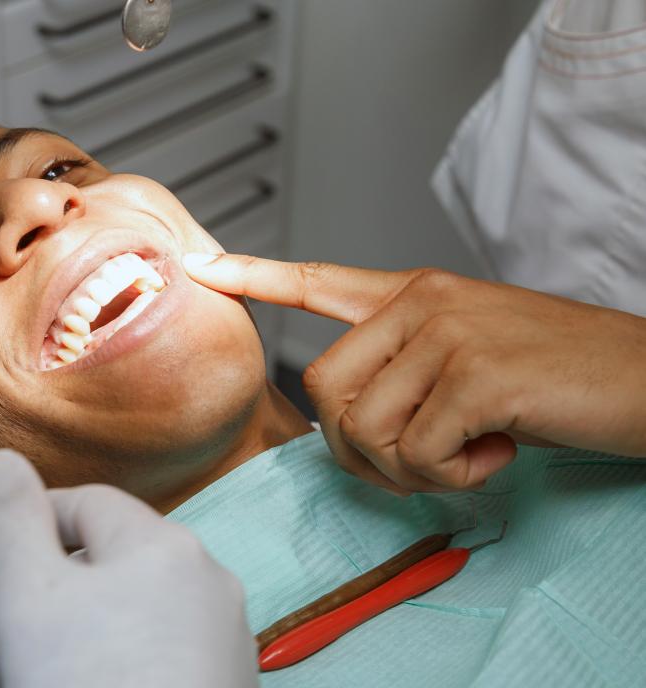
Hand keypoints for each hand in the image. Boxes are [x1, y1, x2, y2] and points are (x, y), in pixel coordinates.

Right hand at [0, 449, 257, 687]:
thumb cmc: (86, 684)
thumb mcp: (28, 597)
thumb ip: (10, 520)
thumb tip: (1, 457)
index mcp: (163, 542)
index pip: (83, 503)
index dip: (26, 531)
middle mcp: (207, 579)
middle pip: (107, 563)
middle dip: (41, 599)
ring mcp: (225, 637)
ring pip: (131, 612)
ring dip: (75, 633)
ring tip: (37, 676)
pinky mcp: (229, 685)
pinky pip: (161, 653)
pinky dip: (119, 664)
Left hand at [183, 254, 645, 492]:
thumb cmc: (560, 377)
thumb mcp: (474, 355)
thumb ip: (407, 368)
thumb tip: (347, 418)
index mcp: (417, 294)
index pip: (320, 280)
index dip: (255, 277)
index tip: (202, 268)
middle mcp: (422, 302)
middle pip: (324, 390)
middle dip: (360, 449)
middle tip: (424, 458)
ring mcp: (446, 332)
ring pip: (364, 428)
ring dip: (412, 467)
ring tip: (472, 450)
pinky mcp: (474, 374)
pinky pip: (417, 454)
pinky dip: (454, 477)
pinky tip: (499, 453)